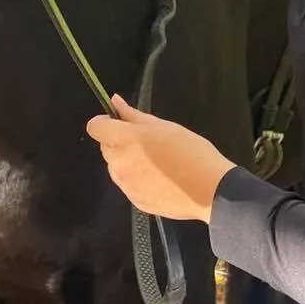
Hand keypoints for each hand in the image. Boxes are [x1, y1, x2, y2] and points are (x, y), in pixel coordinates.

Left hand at [86, 95, 235, 222]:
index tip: (119, 122)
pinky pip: (129, 185)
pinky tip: (160, 179)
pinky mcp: (135, 202)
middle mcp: (120, 164)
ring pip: (117, 168)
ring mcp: (126, 186)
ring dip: (127, 161)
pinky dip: (138, 179)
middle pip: (106, 148)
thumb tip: (115, 101)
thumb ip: (134, 115)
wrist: (209, 192)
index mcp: (125, 141)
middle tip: (146, 141)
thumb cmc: (191, 152)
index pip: (95, 127)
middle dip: (119, 142)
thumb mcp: (164, 126)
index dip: (104, 122)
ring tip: (156, 162)